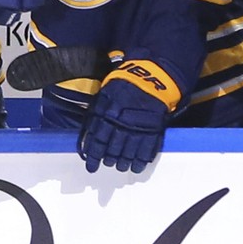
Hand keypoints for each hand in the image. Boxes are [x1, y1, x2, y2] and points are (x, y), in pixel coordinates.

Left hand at [77, 57, 179, 173]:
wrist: (151, 77)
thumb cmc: (124, 84)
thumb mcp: (104, 95)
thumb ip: (96, 115)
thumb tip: (88, 135)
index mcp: (107, 115)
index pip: (98, 142)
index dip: (94, 157)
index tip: (91, 167)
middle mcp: (122, 125)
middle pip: (113, 150)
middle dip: (110, 160)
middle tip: (109, 163)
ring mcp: (139, 128)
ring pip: (129, 153)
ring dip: (124, 163)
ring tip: (121, 167)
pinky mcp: (154, 130)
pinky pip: (147, 151)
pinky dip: (141, 161)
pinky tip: (137, 167)